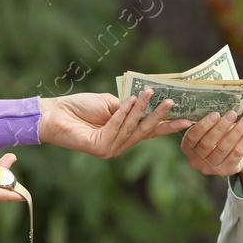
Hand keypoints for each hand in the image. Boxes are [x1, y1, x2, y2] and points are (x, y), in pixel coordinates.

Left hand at [38, 91, 190, 158]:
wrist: (55, 113)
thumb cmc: (79, 107)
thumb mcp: (110, 103)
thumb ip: (127, 106)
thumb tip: (146, 101)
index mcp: (123, 135)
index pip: (149, 131)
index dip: (168, 125)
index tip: (188, 118)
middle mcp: (119, 145)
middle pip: (145, 131)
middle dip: (159, 116)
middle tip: (172, 102)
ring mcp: (110, 149)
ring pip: (132, 128)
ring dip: (141, 109)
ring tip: (150, 93)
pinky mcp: (100, 148)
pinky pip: (116, 127)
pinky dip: (123, 113)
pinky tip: (129, 100)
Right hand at [181, 111, 242, 182]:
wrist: (237, 154)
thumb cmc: (220, 136)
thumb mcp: (211, 128)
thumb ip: (212, 121)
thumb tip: (222, 105)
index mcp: (188, 148)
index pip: (192, 137)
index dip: (203, 125)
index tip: (216, 114)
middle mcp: (196, 161)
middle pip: (208, 143)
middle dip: (221, 126)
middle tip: (232, 113)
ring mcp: (211, 168)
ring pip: (224, 147)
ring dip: (237, 130)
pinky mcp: (227, 170)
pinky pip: (238, 152)